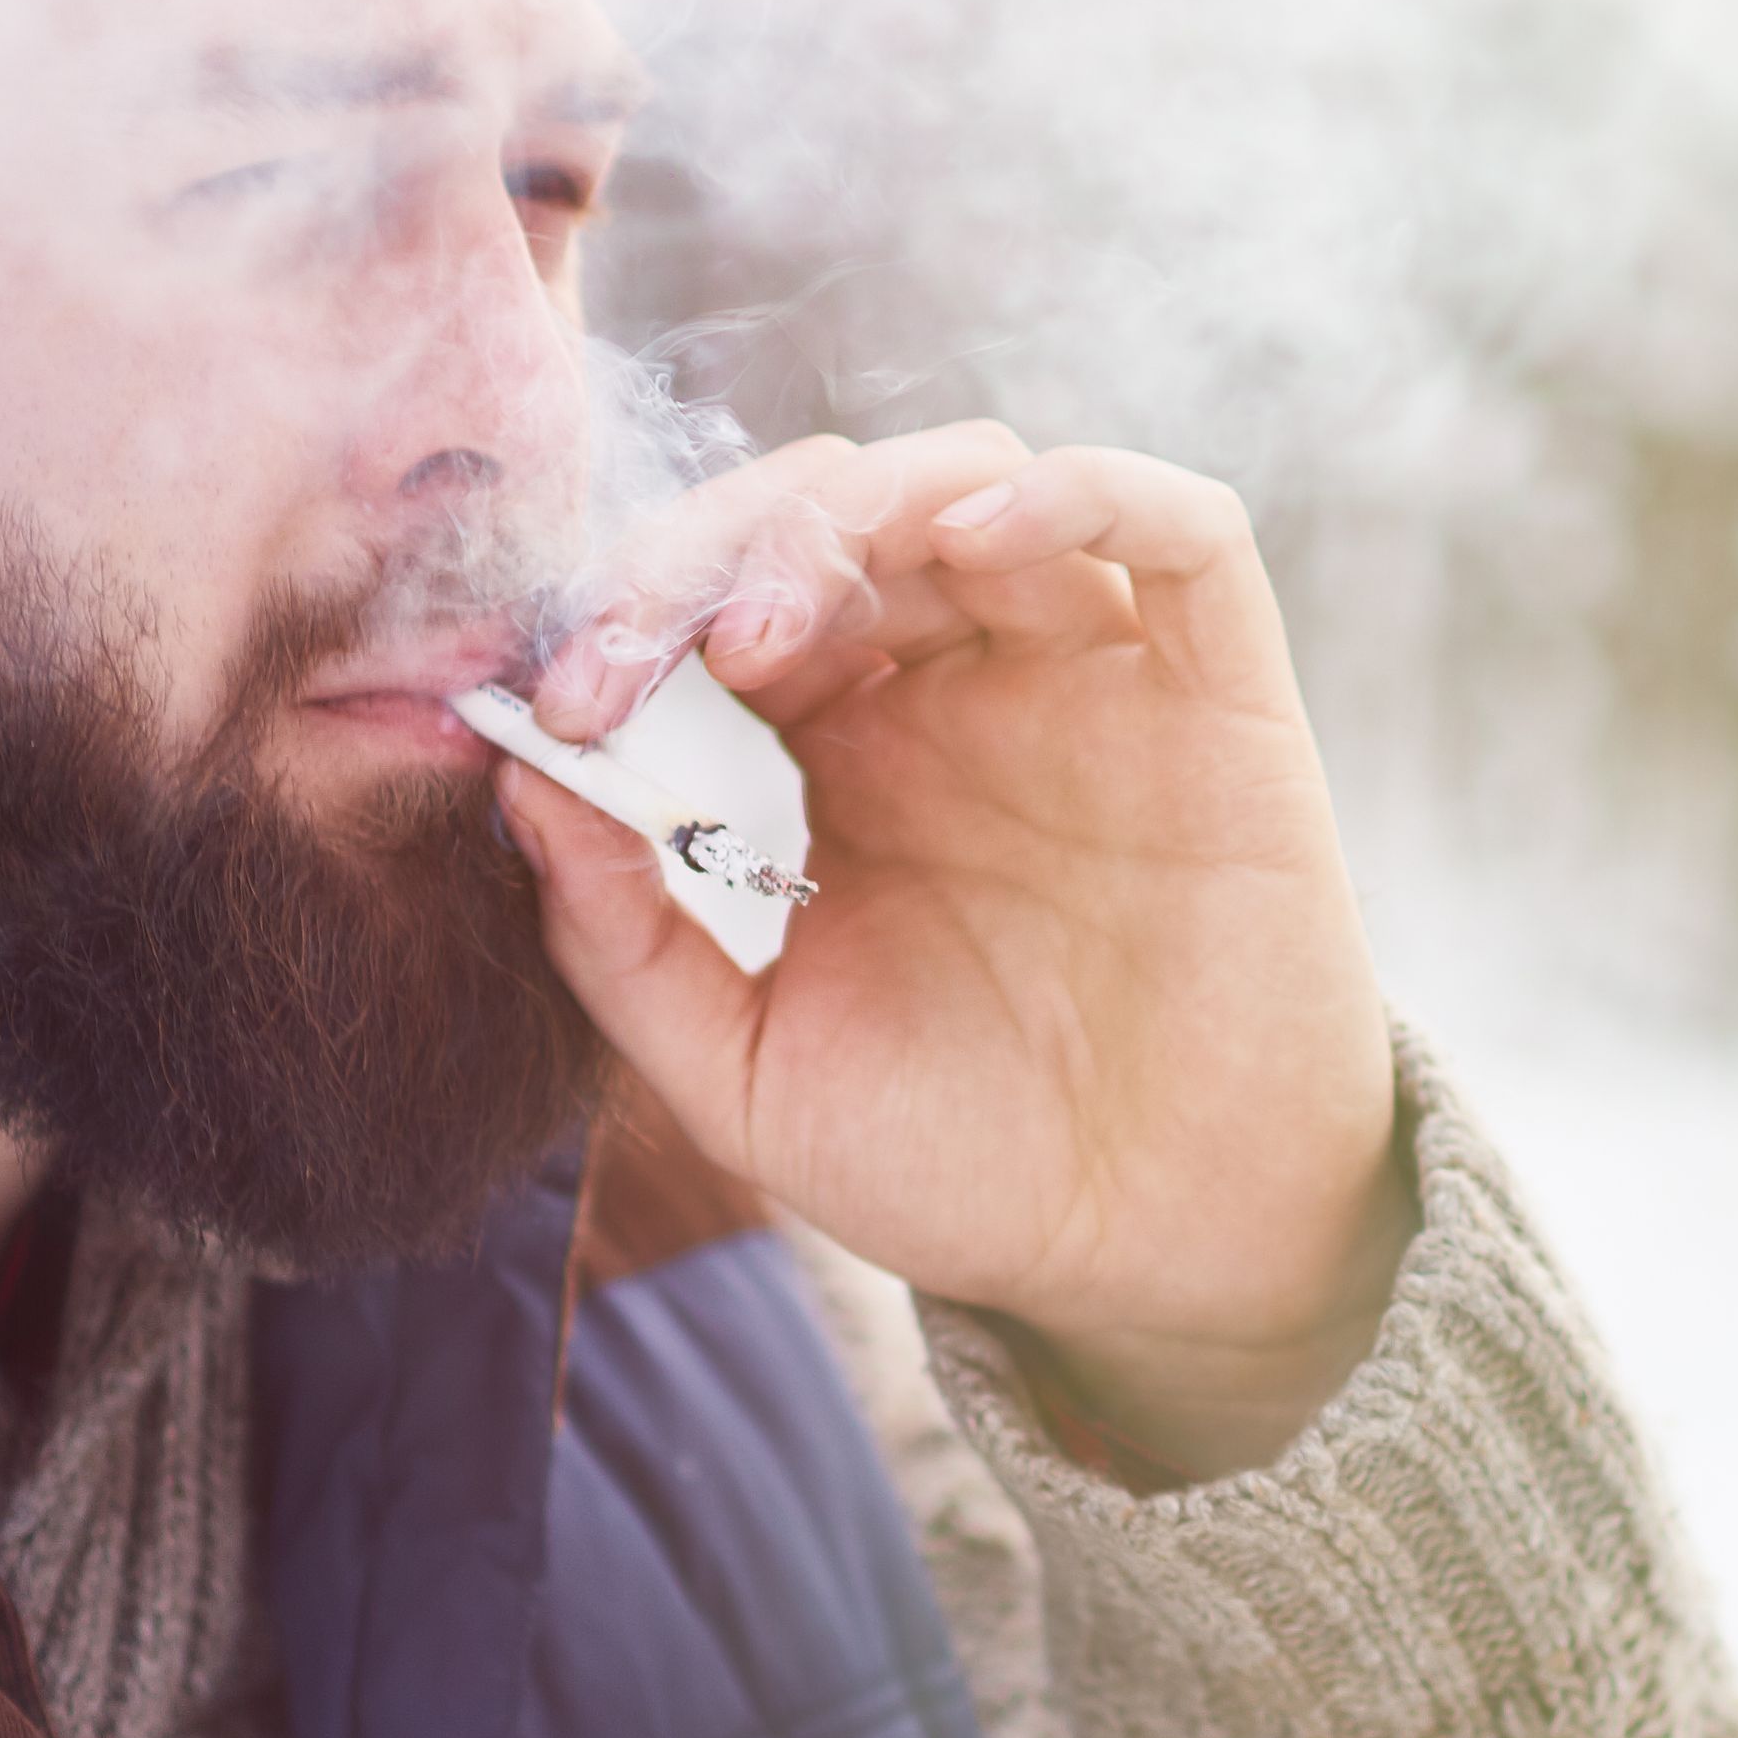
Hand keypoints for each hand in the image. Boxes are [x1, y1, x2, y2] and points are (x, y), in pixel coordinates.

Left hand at [498, 421, 1413, 1481]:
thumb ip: (622, 941)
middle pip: (830, 509)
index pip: (724, 594)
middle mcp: (963, 689)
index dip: (632, 611)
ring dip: (859, 507)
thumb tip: (518, 778)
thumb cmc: (965, 1167)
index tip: (565, 703)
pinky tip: (981, 536)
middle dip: (715, 550)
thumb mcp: (744, 1075)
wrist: (1156, 1256)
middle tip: (651, 652)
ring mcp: (1091, 680)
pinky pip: (1182, 530)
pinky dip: (1087, 488)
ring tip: (778, 625)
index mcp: (845, 753)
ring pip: (976, 482)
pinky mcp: (1219, 698)